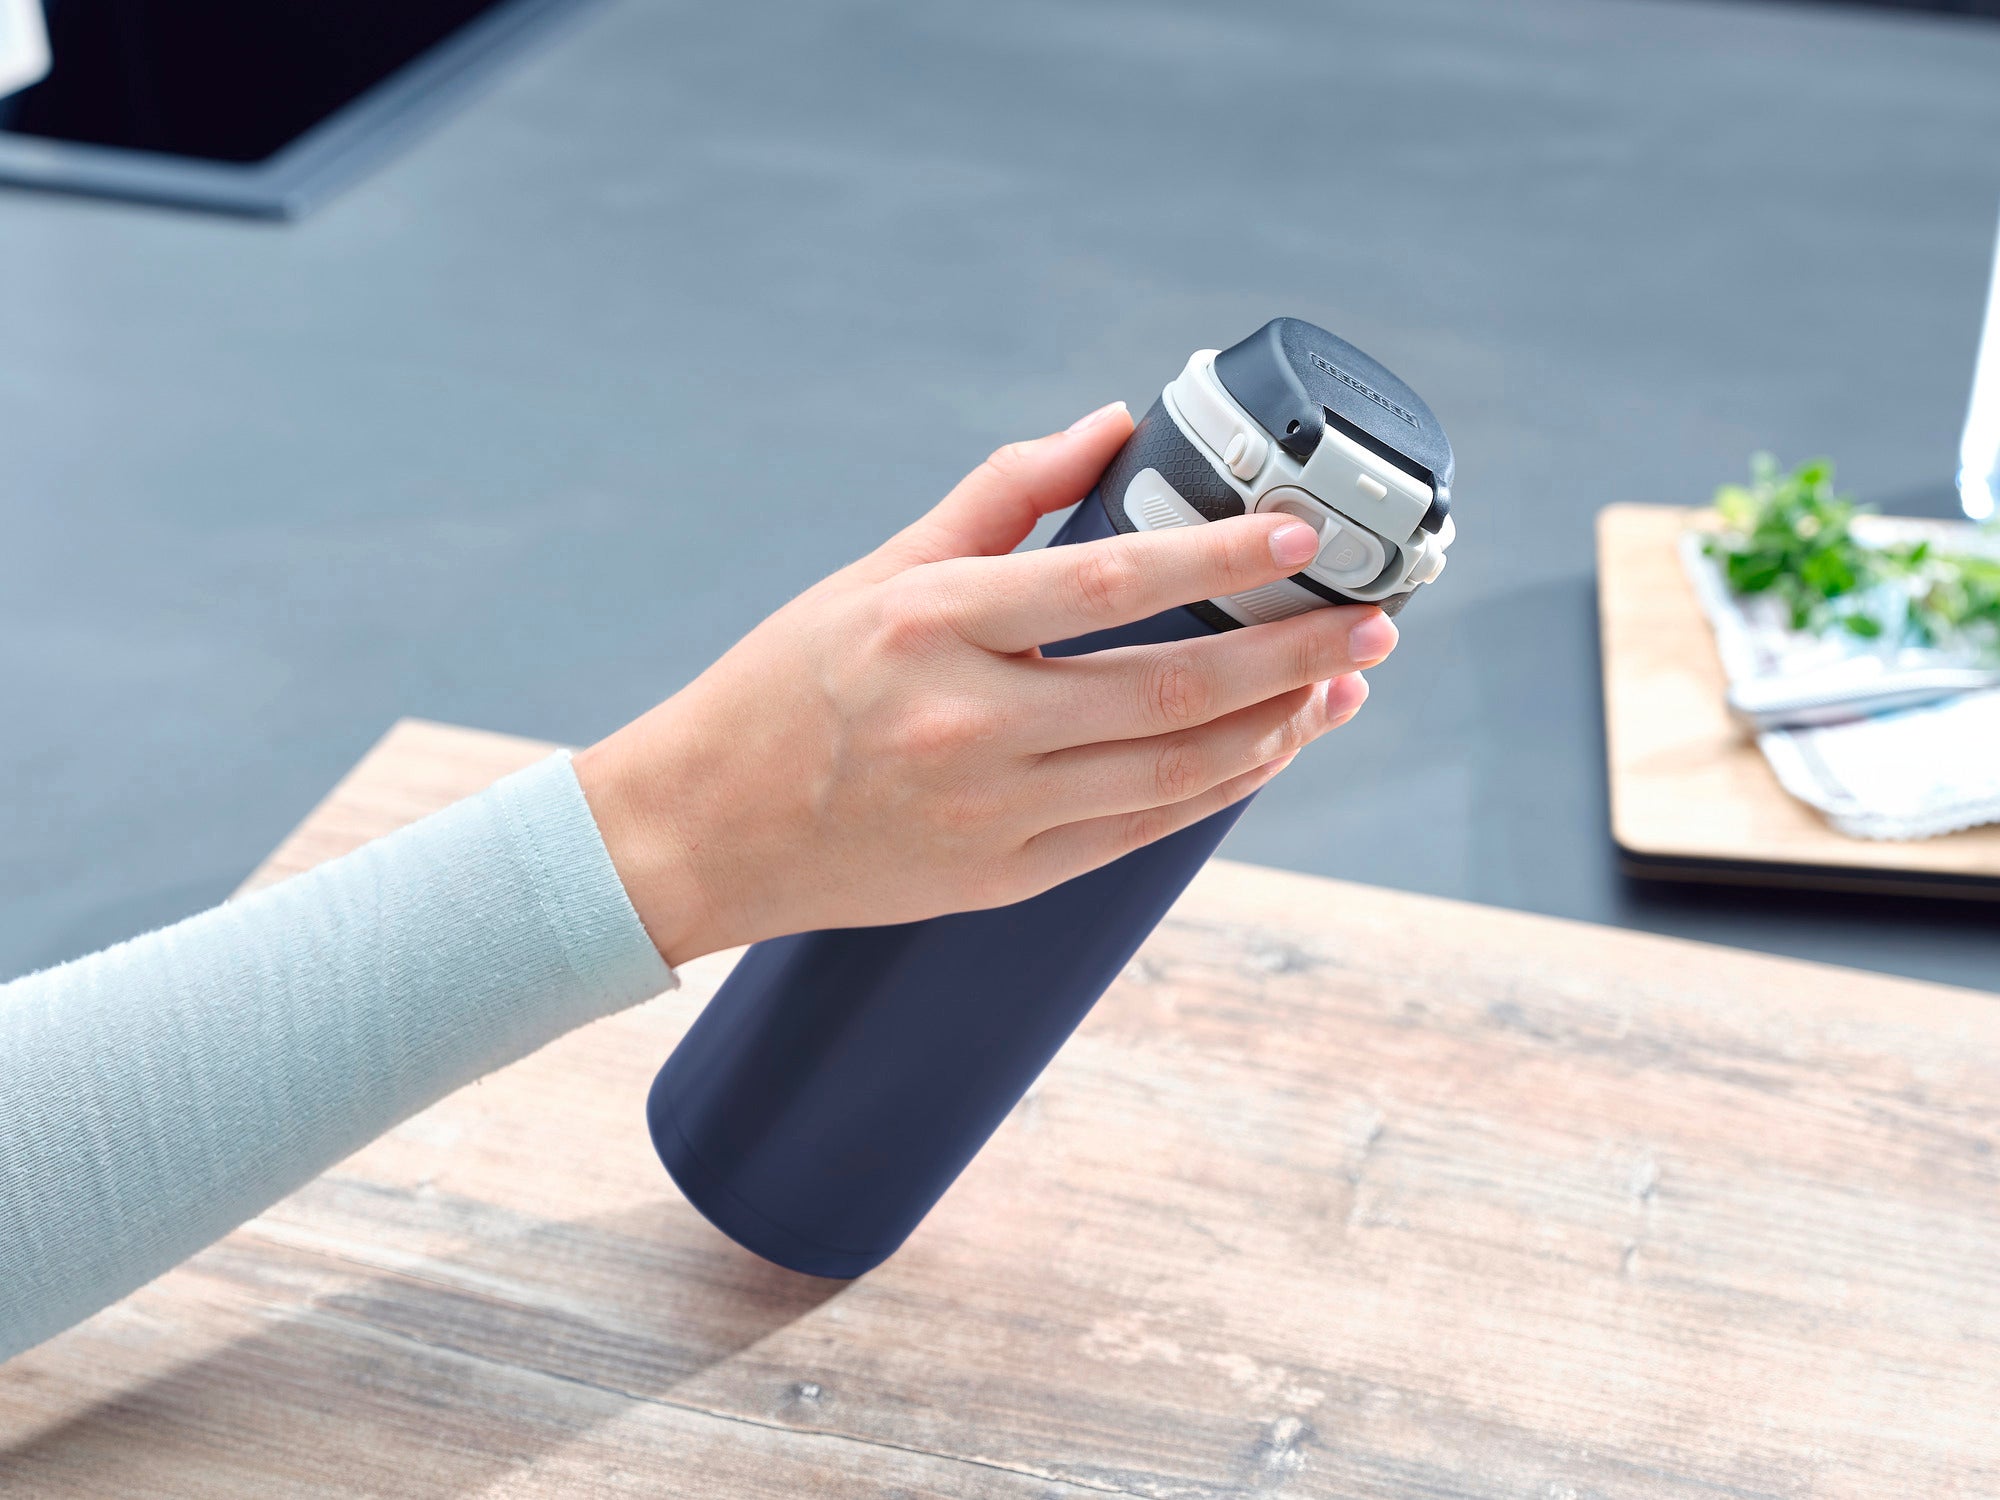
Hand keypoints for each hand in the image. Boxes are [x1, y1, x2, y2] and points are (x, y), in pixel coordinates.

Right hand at [573, 401, 1396, 965]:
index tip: (1304, 537)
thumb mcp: (878, 571)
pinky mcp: (1005, 878)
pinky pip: (1142, 831)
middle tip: (1372, 622)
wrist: (702, 831)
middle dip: (1294, 654)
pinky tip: (1267, 750)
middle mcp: (970, 723)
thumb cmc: (784, 685)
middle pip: (1173, 687)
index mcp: (933, 624)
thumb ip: (1000, 495)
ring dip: (1278, 728)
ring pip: (1176, 770)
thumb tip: (1108, 426)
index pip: (1110, 582)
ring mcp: (992, 812)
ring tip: (1342, 686)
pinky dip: (1218, 788)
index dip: (1222, 560)